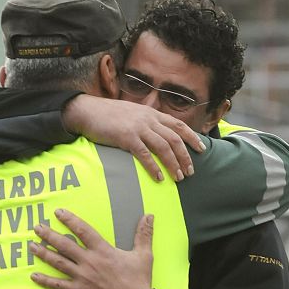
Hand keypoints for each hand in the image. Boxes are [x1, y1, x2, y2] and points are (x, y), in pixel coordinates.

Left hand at [30, 208, 155, 288]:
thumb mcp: (144, 255)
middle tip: (37, 227)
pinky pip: (59, 286)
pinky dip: (46, 281)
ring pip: (58, 263)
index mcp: (103, 250)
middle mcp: (90, 262)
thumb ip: (144, 234)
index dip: (70, 220)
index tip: (58, 213)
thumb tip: (149, 216)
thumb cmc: (139, 280)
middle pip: (65, 245)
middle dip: (49, 235)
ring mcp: (83, 277)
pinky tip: (34, 276)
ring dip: (43, 254)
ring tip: (31, 246)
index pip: (83, 231)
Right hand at [63, 95, 205, 181]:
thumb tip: (157, 134)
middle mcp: (148, 120)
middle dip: (185, 156)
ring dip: (173, 163)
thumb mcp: (133, 113)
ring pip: (163, 147)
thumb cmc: (108, 115)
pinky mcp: (126, 138)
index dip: (192, 137)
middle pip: (174, 139)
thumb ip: (146, 122)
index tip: (201, 149)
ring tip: (179, 177)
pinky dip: (153, 167)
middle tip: (190, 171)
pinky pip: (144, 154)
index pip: (178, 125)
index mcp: (151, 114)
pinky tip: (159, 177)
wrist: (87, 111)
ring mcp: (137, 128)